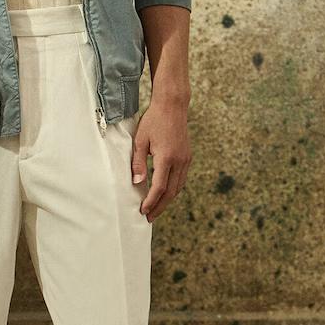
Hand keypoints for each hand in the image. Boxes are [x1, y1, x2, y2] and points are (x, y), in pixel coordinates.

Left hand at [131, 94, 191, 221]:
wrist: (172, 106)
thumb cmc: (153, 121)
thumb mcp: (140, 140)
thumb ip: (138, 163)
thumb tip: (137, 183)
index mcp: (166, 157)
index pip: (159, 187)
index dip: (151, 201)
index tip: (143, 210)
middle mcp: (179, 160)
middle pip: (171, 192)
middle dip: (160, 206)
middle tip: (149, 217)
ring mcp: (186, 159)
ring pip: (178, 187)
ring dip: (168, 200)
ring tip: (156, 209)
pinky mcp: (188, 156)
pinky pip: (181, 178)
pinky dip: (174, 189)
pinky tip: (165, 193)